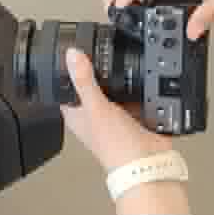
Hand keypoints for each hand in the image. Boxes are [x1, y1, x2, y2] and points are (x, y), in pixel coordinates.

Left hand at [60, 49, 172, 173]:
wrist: (147, 162)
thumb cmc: (115, 148)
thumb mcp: (96, 107)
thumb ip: (84, 81)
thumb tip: (72, 56)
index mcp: (76, 113)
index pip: (66, 86)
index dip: (68, 69)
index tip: (73, 52)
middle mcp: (93, 113)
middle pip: (92, 83)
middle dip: (98, 70)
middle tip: (101, 53)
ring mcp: (114, 114)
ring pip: (114, 87)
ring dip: (120, 78)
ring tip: (122, 64)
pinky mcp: (134, 113)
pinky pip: (134, 93)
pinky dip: (137, 86)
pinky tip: (140, 79)